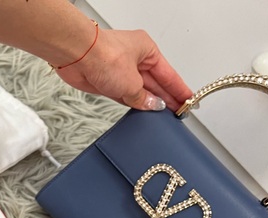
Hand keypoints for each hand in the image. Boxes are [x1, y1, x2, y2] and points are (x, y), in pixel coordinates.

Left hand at [56, 28, 191, 111]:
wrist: (77, 56)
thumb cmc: (104, 55)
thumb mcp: (132, 82)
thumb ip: (144, 98)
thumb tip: (154, 105)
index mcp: (147, 51)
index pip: (169, 74)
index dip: (180, 90)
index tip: (190, 101)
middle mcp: (136, 59)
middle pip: (157, 83)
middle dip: (167, 98)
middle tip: (179, 113)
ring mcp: (122, 71)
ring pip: (141, 90)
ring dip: (151, 103)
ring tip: (164, 116)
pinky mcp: (109, 81)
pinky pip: (127, 95)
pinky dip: (135, 104)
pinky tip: (144, 112)